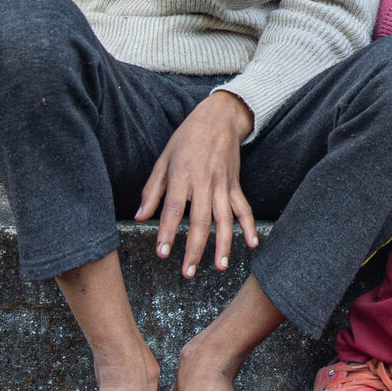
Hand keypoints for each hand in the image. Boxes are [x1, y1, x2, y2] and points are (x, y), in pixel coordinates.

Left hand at [139, 90, 256, 277]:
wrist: (219, 117)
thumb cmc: (187, 138)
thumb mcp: (163, 159)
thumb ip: (152, 190)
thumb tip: (141, 217)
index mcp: (182, 174)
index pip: (174, 208)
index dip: (167, 231)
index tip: (162, 252)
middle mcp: (204, 181)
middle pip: (200, 220)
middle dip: (194, 248)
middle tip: (187, 272)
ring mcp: (223, 184)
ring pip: (224, 219)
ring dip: (222, 245)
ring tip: (218, 267)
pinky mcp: (235, 185)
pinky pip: (243, 208)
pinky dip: (248, 227)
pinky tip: (251, 245)